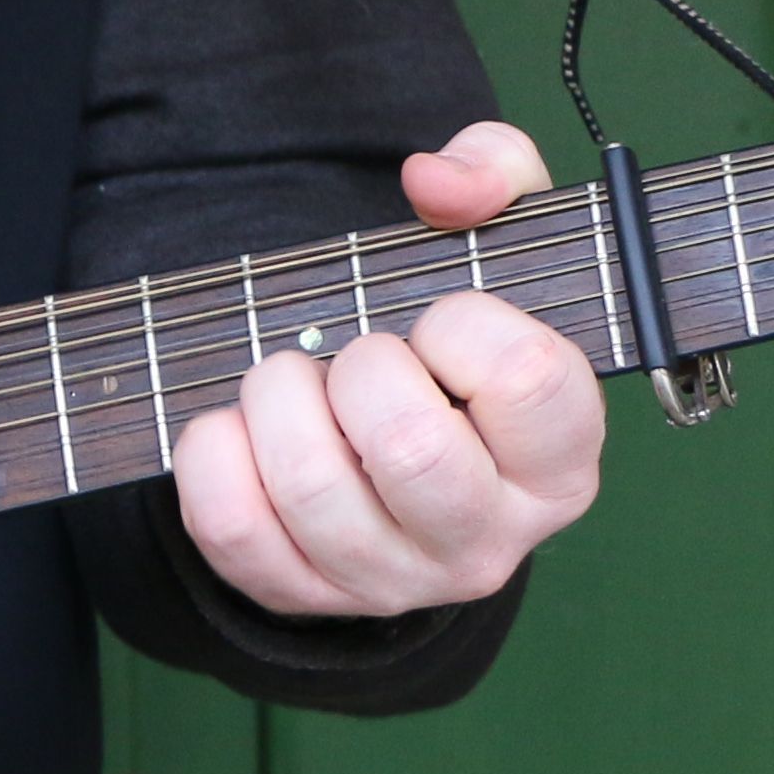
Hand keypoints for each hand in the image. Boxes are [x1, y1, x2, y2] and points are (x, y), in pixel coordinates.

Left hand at [166, 120, 605, 617]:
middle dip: (360, 368)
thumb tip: (435, 181)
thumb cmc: (455, 344)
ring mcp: (396, 580)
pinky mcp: (305, 596)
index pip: (527, 380)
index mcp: (559, 460)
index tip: (442, 322)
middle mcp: (490, 539)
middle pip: (413, 451)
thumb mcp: (499, 248)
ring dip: (278, 399)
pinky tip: (240, 426)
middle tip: (356, 354)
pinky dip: (213, 452)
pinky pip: (233, 526)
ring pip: (314, 491)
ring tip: (292, 378)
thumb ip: (495, 176)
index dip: (465, 324)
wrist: (388, 448)